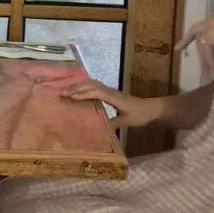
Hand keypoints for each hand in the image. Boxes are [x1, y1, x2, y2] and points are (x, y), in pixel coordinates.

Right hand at [38, 69, 164, 128]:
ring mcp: (110, 90)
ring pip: (92, 83)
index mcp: (113, 97)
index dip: (82, 94)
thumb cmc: (140, 115)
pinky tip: (77, 92)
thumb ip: (113, 124)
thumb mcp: (127, 122)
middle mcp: (110, 91)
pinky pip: (94, 86)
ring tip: (66, 91)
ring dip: (78, 86)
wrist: (151, 109)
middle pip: (91, 84)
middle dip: (76, 88)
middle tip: (61, 94)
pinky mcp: (110, 92)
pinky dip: (84, 86)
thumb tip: (98, 129)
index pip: (96, 92)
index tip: (70, 97)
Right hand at [176, 14, 213, 81]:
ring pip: (212, 45)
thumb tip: (199, 44)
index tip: (177, 50)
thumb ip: (201, 39)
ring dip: (210, 58)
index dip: (185, 40)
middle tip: (202, 67)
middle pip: (203, 40)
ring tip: (210, 70)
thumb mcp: (212, 37)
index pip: (194, 30)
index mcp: (211, 21)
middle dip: (202, 55)